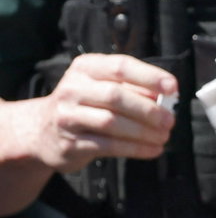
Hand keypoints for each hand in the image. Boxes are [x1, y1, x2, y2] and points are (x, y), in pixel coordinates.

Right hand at [22, 53, 176, 173]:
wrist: (41, 131)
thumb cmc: (85, 104)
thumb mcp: (103, 86)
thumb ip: (132, 88)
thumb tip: (167, 97)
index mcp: (85, 68)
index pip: (121, 66)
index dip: (150, 76)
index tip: (173, 88)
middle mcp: (72, 89)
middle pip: (116, 96)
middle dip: (149, 109)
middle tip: (170, 120)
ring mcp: (67, 117)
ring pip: (112, 123)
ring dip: (144, 132)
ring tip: (164, 136)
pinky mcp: (69, 143)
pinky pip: (107, 146)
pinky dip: (135, 149)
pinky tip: (152, 150)